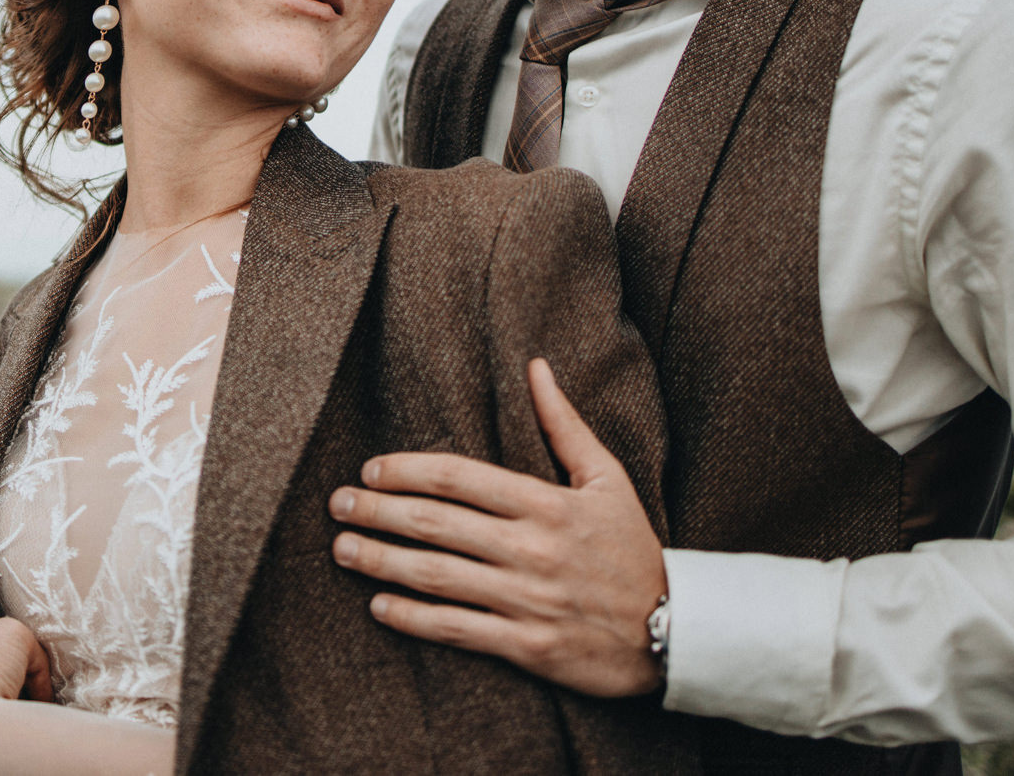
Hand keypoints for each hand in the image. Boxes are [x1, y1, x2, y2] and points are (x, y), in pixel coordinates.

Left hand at [328, 358, 665, 696]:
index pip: (459, 478)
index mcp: (547, 504)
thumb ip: (564, 425)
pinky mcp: (527, 646)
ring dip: (381, 561)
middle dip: (378, 511)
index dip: (407, 471)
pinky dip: (413, 619)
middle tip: (337, 505)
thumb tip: (536, 367)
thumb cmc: (634, 549)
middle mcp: (531, 549)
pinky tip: (379, 607)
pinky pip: (457, 629)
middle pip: (436, 524)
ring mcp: (527, 600)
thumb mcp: (608, 479)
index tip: (371, 470)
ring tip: (342, 549)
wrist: (676, 632)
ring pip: (437, 576)